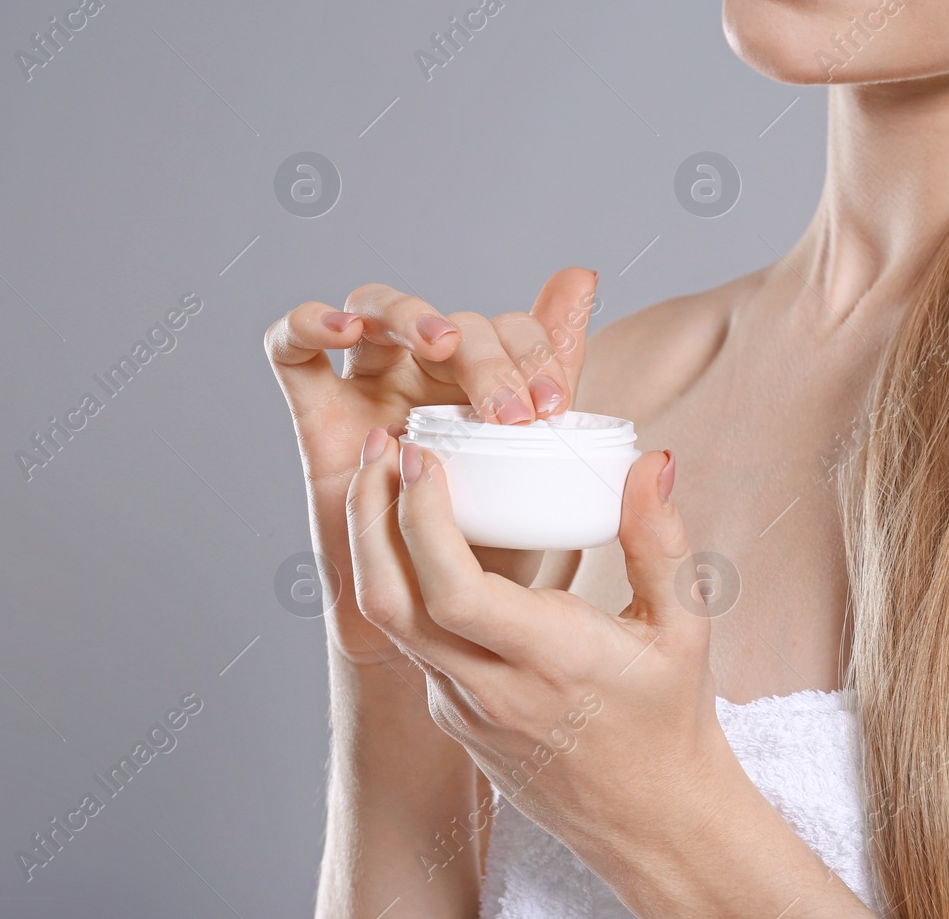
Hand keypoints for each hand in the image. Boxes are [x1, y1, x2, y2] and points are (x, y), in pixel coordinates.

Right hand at [264, 267, 598, 664]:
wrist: (447, 638)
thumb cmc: (512, 571)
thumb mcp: (576, 529)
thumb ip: (629, 510)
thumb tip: (656, 458)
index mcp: (498, 386)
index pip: (515, 332)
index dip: (537, 352)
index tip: (555, 409)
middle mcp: (432, 376)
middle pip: (452, 322)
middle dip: (485, 349)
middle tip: (512, 407)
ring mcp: (371, 385)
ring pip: (378, 309)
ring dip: (409, 313)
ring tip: (443, 344)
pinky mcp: (316, 412)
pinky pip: (292, 351)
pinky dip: (307, 322)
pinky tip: (343, 330)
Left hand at [346, 432, 737, 863]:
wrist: (651, 824)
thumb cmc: (670, 722)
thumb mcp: (683, 629)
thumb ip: (660, 540)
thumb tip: (652, 460)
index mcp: (551, 662)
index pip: (453, 592)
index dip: (421, 519)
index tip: (420, 456)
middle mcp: (491, 691)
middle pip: (390, 603)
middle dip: (370, 515)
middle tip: (384, 446)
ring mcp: (463, 710)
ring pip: (390, 623)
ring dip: (375, 543)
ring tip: (390, 478)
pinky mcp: (453, 717)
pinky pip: (411, 640)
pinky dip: (402, 579)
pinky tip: (420, 536)